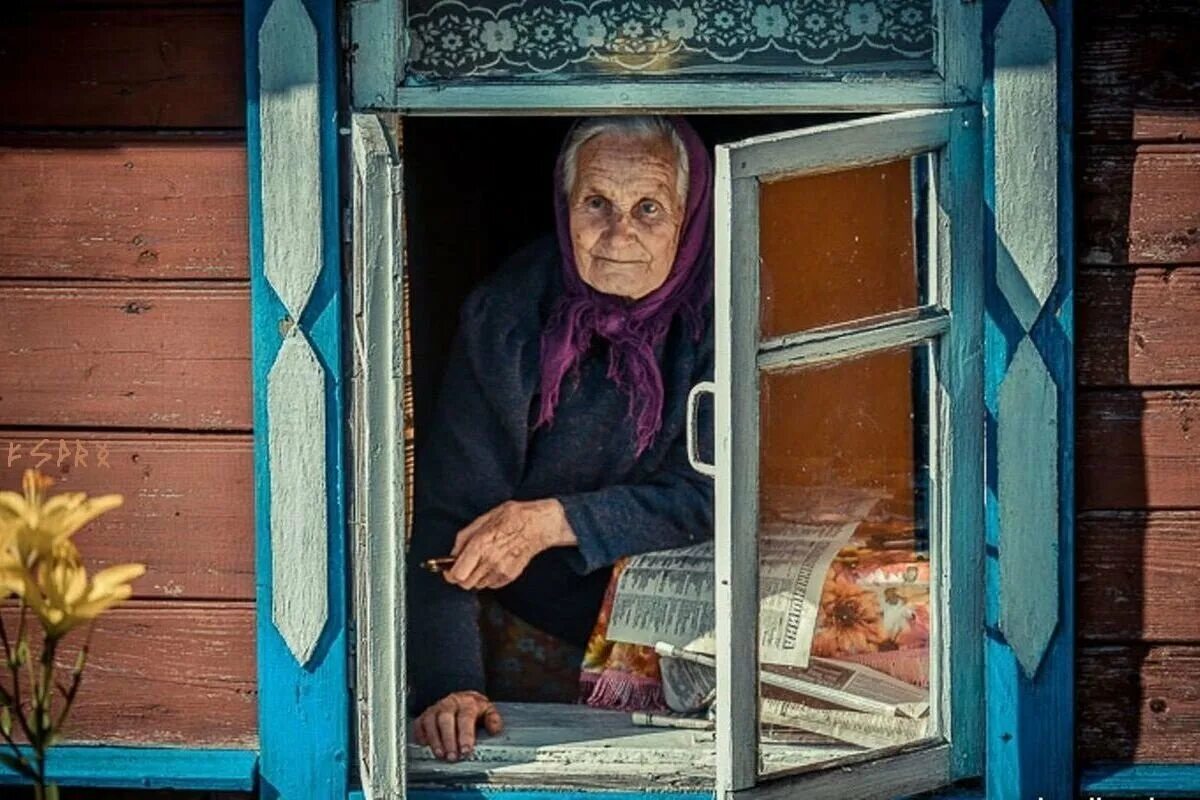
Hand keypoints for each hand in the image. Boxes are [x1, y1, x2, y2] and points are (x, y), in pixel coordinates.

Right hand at [413, 690, 503, 760]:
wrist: (462, 697)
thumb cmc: (474, 708)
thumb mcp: (488, 710)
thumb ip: (493, 719)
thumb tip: (495, 729)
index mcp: (467, 703)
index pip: (465, 718)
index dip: (465, 735)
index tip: (466, 750)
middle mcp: (449, 704)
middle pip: (446, 720)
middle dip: (448, 740)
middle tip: (452, 756)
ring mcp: (436, 708)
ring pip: (431, 722)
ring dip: (435, 740)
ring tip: (440, 754)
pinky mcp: (425, 714)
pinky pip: (419, 723)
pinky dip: (420, 734)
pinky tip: (425, 745)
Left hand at [444, 499, 575, 590]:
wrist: (538, 525)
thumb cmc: (511, 517)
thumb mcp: (483, 519)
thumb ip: (464, 538)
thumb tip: (452, 553)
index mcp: (479, 545)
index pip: (457, 574)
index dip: (450, 574)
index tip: (449, 570)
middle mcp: (489, 561)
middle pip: (465, 584)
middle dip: (462, 576)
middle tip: (464, 566)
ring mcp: (500, 570)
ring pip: (478, 586)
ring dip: (475, 577)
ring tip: (482, 561)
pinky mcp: (510, 576)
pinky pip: (491, 585)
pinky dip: (488, 578)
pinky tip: (493, 563)